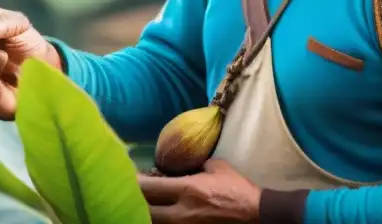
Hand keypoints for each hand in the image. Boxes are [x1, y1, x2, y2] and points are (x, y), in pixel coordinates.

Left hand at [138, 159, 260, 222]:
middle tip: (130, 191)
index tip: (127, 174)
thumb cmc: (236, 189)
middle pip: (145, 210)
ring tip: (143, 203)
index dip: (134, 181)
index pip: (149, 188)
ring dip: (147, 213)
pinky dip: (160, 220)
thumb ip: (196, 165)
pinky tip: (159, 213)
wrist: (255, 214)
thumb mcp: (217, 167)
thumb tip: (180, 164)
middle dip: (135, 200)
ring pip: (154, 222)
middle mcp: (181, 212)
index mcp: (187, 190)